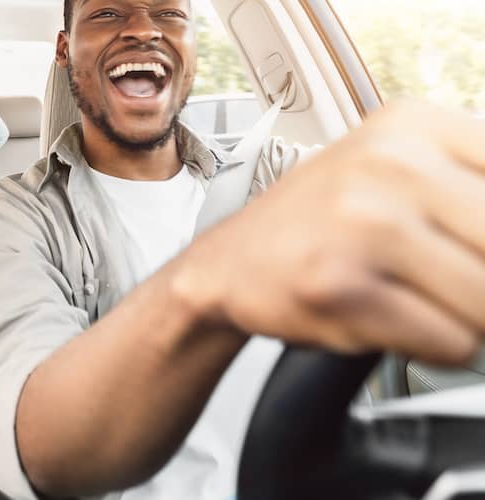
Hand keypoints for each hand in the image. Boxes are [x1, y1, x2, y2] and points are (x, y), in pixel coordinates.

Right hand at [176, 100, 484, 365]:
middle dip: (484, 285)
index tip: (469, 253)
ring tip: (418, 301)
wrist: (226, 264)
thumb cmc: (321, 223)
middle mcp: (391, 165)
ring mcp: (363, 224)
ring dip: (465, 320)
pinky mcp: (339, 287)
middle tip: (450, 285)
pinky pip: (448, 342)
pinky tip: (388, 319)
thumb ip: (470, 191)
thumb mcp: (397, 170)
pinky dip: (432, 346)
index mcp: (415, 126)